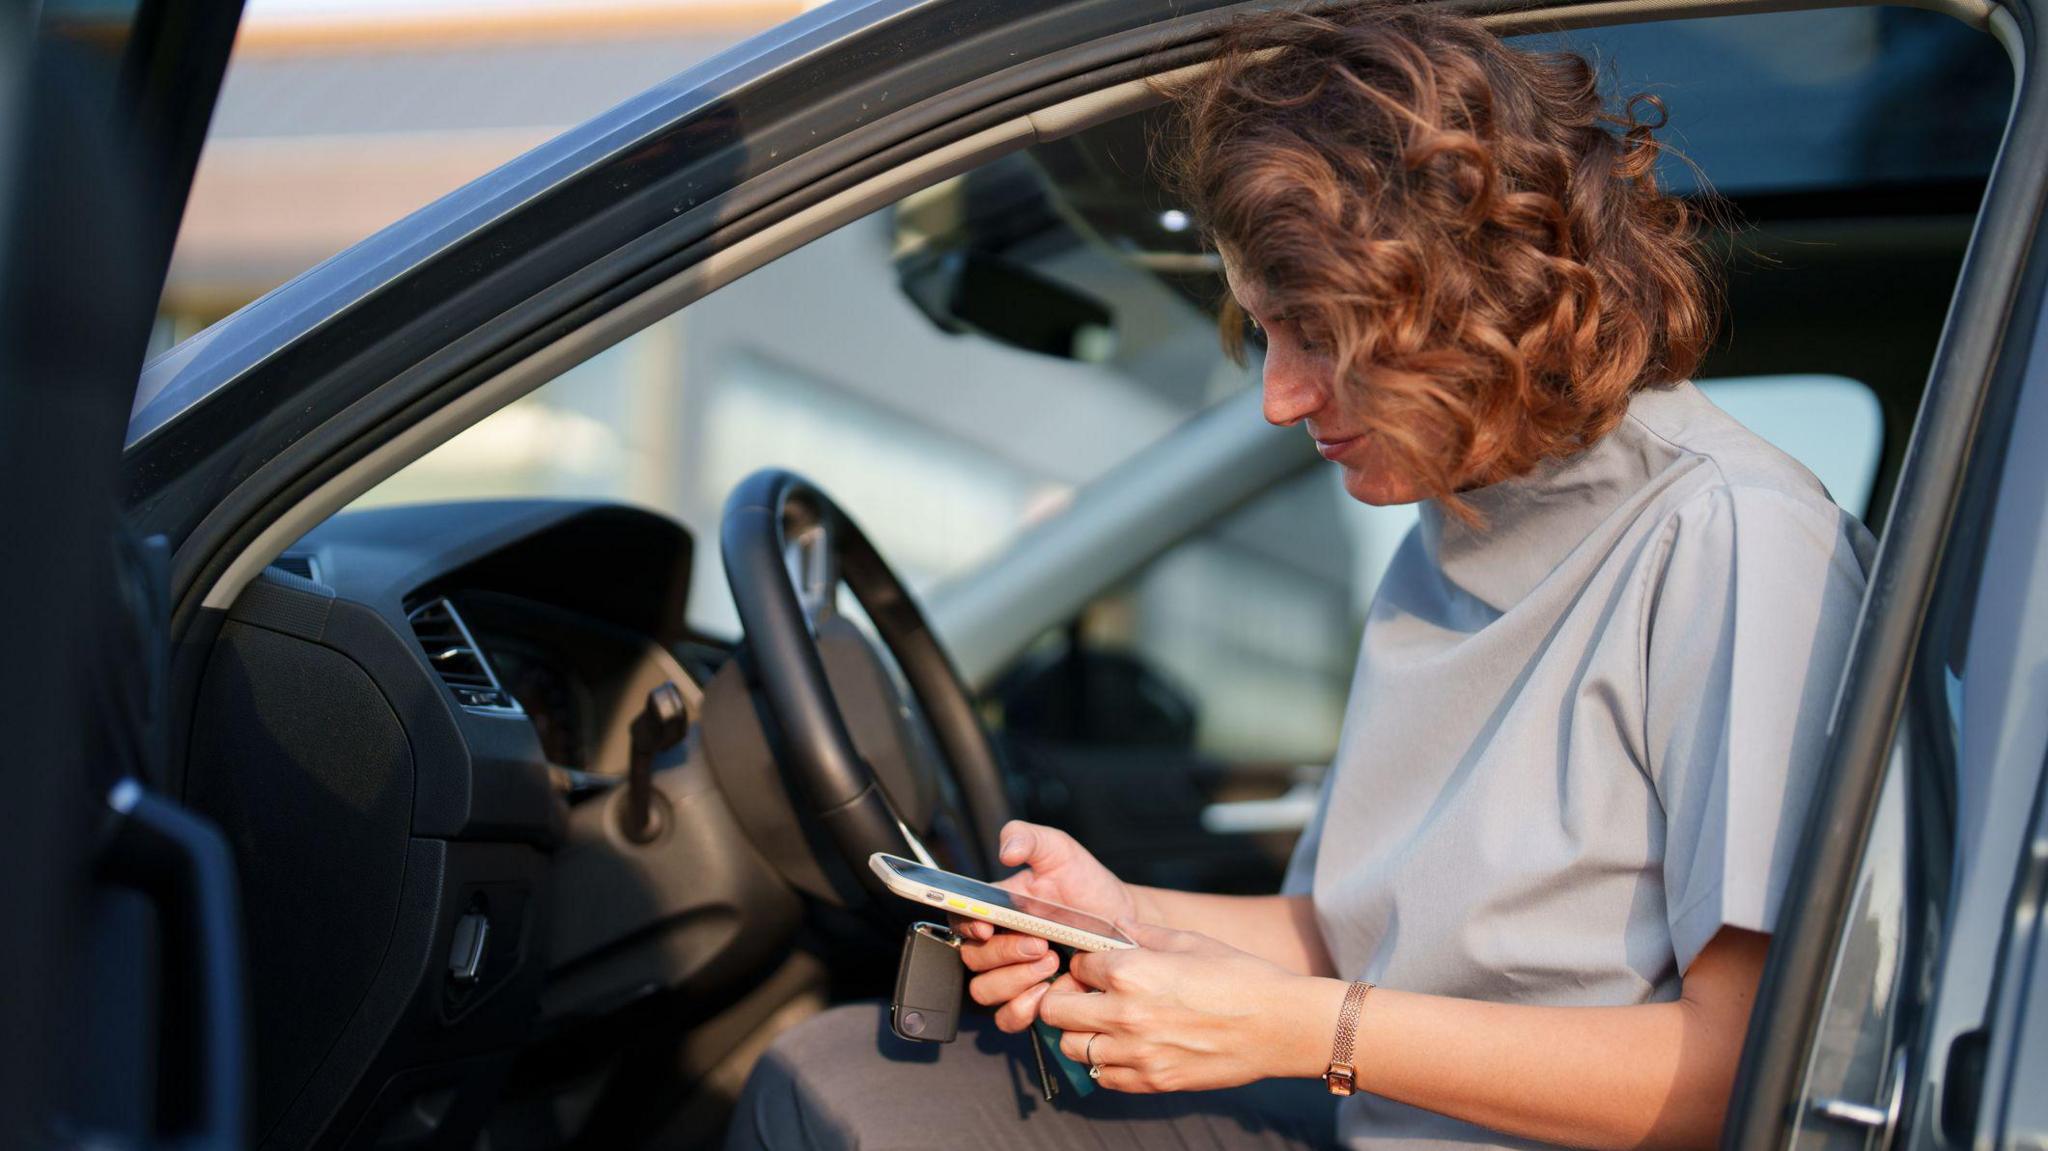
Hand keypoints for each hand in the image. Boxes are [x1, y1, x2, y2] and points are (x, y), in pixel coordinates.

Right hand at [955, 820, 1146, 1031]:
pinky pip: (1007, 1017)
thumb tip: (1006, 850)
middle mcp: (996, 943)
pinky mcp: (1030, 1000)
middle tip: (1040, 945)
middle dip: (1004, 954)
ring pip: (984, 991)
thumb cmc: (1085, 885)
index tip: (986, 927)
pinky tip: (1046, 993)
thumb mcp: (1059, 850)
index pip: (958, 918)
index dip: (963, 926)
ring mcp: (1011, 974)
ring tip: (1050, 965)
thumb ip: (1029, 838)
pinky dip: (1021, 1009)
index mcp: (994, 908)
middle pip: (971, 959)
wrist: (1120, 920)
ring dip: (1013, 982)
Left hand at [1036, 921, 1346, 1093]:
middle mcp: (1124, 1014)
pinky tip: (1124, 1047)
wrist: (1281, 1025)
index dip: (1082, 962)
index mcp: (1130, 972)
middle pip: (1056, 1009)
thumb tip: (1112, 926)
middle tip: (1086, 994)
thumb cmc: (1240, 976)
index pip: (1075, 964)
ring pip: (1071, 1047)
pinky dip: (1104, 1063)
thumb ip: (1141, 933)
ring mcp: (1136, 1053)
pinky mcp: (1152, 1082)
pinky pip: (1102, 1077)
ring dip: (1079, 1032)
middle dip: (1064, 997)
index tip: (1095, 965)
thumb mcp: (1188, 941)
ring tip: (1102, 1022)